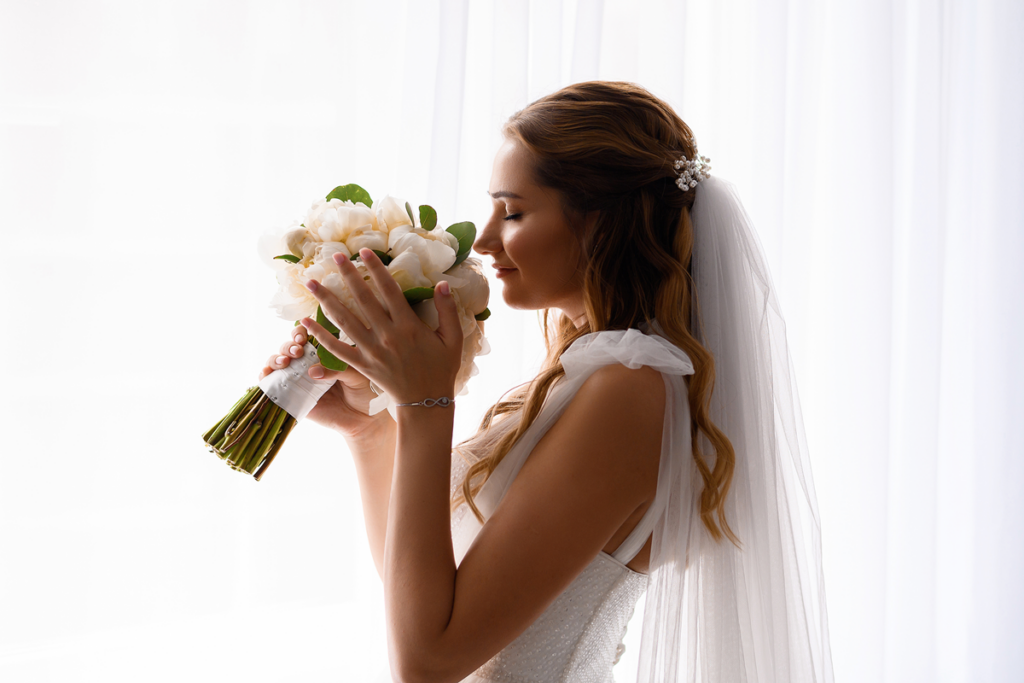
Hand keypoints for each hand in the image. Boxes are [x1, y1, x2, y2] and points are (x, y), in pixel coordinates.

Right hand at [258, 325, 393, 439]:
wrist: (363, 419)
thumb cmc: (365, 391)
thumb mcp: (356, 374)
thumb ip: (337, 369)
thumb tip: (312, 372)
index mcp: (326, 350)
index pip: (309, 333)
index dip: (302, 330)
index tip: (305, 335)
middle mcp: (310, 361)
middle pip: (291, 345)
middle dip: (290, 344)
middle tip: (298, 350)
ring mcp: (299, 377)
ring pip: (278, 360)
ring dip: (277, 357)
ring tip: (286, 362)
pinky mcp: (291, 395)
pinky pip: (272, 383)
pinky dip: (265, 375)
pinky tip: (267, 373)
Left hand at [299, 248, 463, 405]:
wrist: (426, 402)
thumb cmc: (441, 368)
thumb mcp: (453, 339)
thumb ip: (448, 310)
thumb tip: (442, 283)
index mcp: (408, 326)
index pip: (389, 290)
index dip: (376, 269)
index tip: (364, 251)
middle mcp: (387, 335)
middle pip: (362, 299)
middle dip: (348, 276)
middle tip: (335, 256)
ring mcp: (372, 351)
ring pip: (344, 320)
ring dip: (326, 300)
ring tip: (311, 282)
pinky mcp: (362, 365)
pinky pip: (336, 349)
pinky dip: (320, 336)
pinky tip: (306, 322)